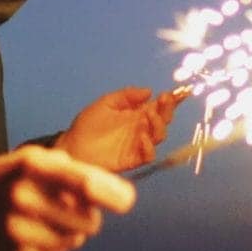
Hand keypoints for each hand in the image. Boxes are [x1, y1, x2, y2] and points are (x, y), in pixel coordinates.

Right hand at [0, 146, 137, 250]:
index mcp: (31, 166)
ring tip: (49, 217)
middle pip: (90, 220)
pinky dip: (56, 244)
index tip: (127, 201)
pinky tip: (35, 231)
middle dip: (89, 213)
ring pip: (77, 238)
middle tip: (70, 205)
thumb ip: (76, 173)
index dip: (112, 194)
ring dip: (73, 228)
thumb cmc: (9, 176)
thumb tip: (117, 196)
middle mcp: (23, 198)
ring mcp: (18, 231)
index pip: (83, 184)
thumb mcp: (35, 160)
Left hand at [56, 86, 184, 170]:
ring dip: (159, 124)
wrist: (72, 146)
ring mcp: (138, 144)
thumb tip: (149, 91)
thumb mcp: (106, 103)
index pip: (158, 106)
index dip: (171, 100)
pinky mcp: (132, 159)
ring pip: (160, 136)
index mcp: (136, 114)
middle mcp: (141, 129)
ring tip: (148, 115)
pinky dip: (149, 146)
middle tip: (164, 99)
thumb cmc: (87, 125)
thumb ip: (127, 96)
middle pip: (164, 120)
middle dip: (168, 109)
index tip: (180, 91)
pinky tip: (142, 136)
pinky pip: (148, 155)